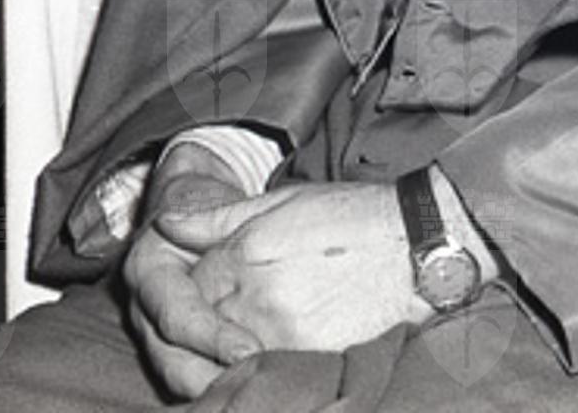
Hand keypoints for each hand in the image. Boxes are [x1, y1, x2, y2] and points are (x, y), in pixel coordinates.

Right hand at [123, 146, 263, 399]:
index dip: (211, 336)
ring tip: (256, 389)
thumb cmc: (209, 206)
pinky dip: (220, 387)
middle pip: (172, 363)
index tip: (249, 350)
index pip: (176, 315)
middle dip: (213, 378)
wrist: (195, 208)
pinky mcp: (176, 352)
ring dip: (217, 389)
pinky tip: (251, 388)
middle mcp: (145, 311)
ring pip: (180, 380)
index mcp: (147, 271)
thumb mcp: (211, 206)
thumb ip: (204, 218)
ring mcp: (156, 336)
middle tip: (258, 380)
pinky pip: (194, 380)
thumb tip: (175, 221)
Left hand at [159, 182, 420, 352]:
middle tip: (219, 325)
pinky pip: (263, 373)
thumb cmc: (349, 218)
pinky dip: (256, 371)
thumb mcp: (280, 203)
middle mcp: (252, 297)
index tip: (204, 293)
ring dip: (223, 355)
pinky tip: (266, 359)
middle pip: (199, 328)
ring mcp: (278, 334)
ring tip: (243, 342)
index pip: (185, 287)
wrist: (413, 247)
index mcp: (241, 255)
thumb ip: (216, 218)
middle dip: (198, 330)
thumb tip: (165, 223)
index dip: (188, 291)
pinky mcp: (307, 360)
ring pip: (224, 358)